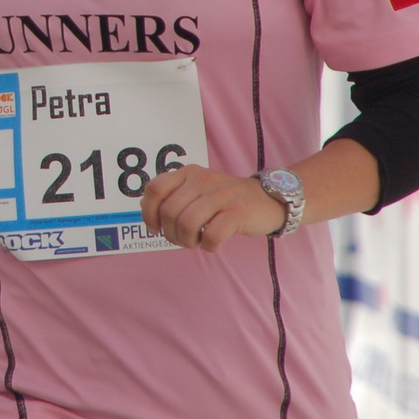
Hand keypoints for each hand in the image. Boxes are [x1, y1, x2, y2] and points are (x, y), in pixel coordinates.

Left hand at [140, 163, 284, 251]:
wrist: (269, 199)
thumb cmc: (226, 200)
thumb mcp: (198, 190)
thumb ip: (175, 197)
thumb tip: (150, 216)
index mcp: (188, 173)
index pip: (155, 189)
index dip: (149, 213)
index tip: (156, 228)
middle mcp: (202, 179)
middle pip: (169, 212)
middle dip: (171, 234)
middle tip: (182, 240)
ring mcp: (221, 194)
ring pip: (187, 224)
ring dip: (188, 241)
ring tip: (197, 242)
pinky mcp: (237, 212)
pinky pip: (211, 236)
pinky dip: (208, 246)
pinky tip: (213, 243)